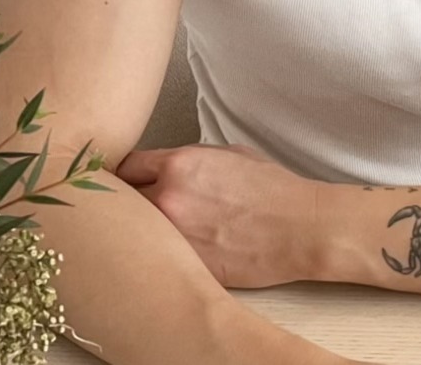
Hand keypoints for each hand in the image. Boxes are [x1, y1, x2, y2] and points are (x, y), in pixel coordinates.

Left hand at [115, 143, 323, 287]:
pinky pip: (160, 259)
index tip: (131, 181)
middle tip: (137, 210)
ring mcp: (174, 236)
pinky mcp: (185, 266)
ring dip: (142, 233)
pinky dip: (163, 256)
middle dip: (129, 204)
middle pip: (123, 202)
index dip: (128, 173)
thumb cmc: (270, 188)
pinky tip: (174, 255)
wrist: (297, 227)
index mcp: (178, 165)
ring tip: (154, 235)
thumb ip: (189, 159)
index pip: (127, 166)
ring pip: (137, 235)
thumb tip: (167, 168)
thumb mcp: (228, 154)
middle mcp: (168, 199)